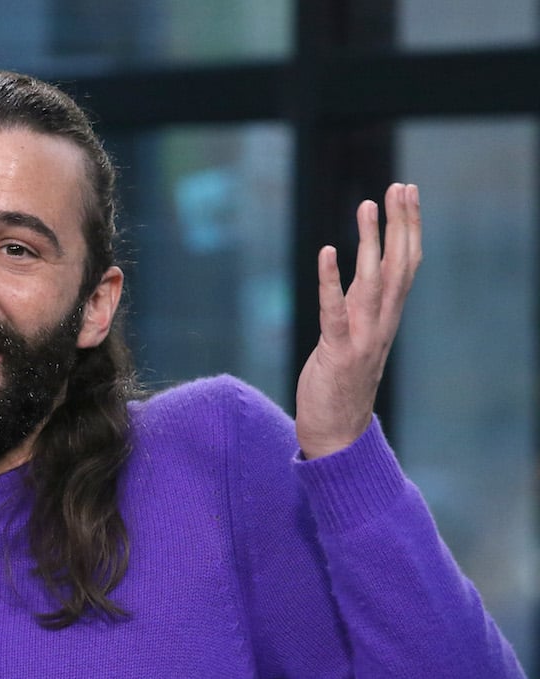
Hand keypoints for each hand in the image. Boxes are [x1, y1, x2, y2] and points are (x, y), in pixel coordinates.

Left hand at [295, 183, 421, 458]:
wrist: (336, 434)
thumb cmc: (341, 384)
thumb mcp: (354, 337)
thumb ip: (359, 307)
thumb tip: (360, 274)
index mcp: (385, 318)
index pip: (406, 265)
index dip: (408, 227)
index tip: (407, 192)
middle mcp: (381, 324)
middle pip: (399, 265)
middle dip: (400, 224)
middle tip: (400, 186)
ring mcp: (362, 338)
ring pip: (373, 282)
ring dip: (371, 242)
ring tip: (367, 204)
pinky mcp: (337, 352)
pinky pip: (334, 311)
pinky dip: (331, 281)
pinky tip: (328, 251)